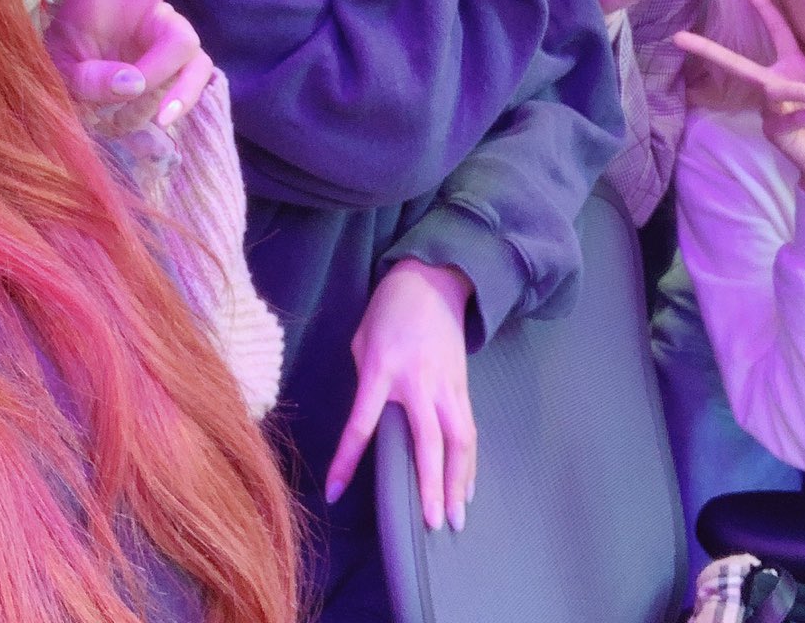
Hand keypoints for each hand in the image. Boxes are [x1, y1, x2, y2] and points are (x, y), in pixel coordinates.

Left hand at [45, 0, 266, 133]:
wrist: (79, 125)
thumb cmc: (57, 89)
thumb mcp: (56, 84)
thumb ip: (90, 81)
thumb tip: (133, 82)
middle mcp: (139, 0)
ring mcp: (166, 29)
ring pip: (182, 41)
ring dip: (156, 79)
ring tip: (124, 107)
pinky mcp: (187, 63)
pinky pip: (197, 75)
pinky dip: (180, 98)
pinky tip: (162, 117)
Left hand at [325, 259, 475, 533]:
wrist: (432, 280)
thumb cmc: (387, 310)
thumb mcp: (363, 340)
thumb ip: (365, 381)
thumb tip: (371, 420)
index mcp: (382, 370)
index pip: (362, 424)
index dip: (348, 459)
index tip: (335, 492)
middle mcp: (418, 382)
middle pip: (427, 440)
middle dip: (430, 484)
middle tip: (432, 523)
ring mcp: (445, 384)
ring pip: (458, 439)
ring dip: (459, 481)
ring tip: (456, 517)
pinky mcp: (462, 384)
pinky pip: (468, 429)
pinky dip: (469, 461)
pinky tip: (467, 487)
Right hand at [676, 0, 804, 205]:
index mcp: (793, 66)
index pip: (778, 32)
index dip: (764, 8)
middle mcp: (775, 83)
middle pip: (739, 64)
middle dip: (708, 50)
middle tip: (679, 37)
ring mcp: (770, 108)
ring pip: (777, 90)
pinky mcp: (773, 130)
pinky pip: (792, 116)